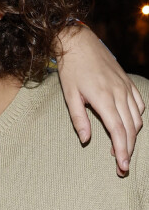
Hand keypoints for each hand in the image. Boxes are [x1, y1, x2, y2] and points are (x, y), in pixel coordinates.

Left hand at [56, 25, 144, 175]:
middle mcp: (119, 94)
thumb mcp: (69, 95)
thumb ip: (78, 118)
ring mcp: (125, 87)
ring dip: (133, 136)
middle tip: (122, 166)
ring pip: (137, 118)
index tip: (121, 166)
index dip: (122, 150)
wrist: (79, 43)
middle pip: (131, 128)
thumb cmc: (71, 69)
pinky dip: (137, 118)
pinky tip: (130, 125)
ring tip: (123, 148)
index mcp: (103, 99)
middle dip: (128, 149)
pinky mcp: (127, 82)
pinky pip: (139, 104)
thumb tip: (86, 140)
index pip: (118, 131)